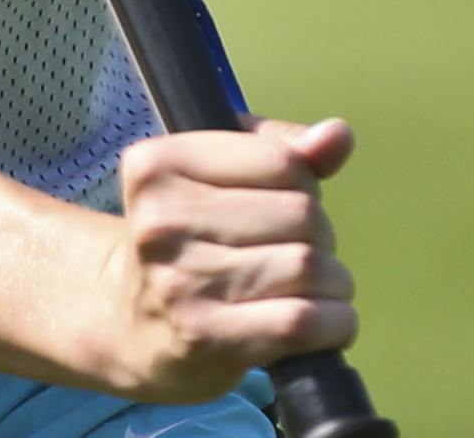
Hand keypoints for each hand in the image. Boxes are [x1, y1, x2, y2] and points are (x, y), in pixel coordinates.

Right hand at [102, 117, 359, 403]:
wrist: (135, 329)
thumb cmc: (188, 242)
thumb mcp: (215, 180)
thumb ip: (279, 150)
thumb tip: (339, 135)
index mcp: (158, 164)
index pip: (280, 159)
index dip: (304, 184)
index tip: (288, 206)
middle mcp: (162, 219)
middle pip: (300, 213)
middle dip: (322, 236)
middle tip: (304, 253)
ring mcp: (181, 280)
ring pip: (307, 265)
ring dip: (335, 282)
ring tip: (321, 289)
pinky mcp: (205, 337)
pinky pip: (301, 321)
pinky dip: (335, 322)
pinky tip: (327, 322)